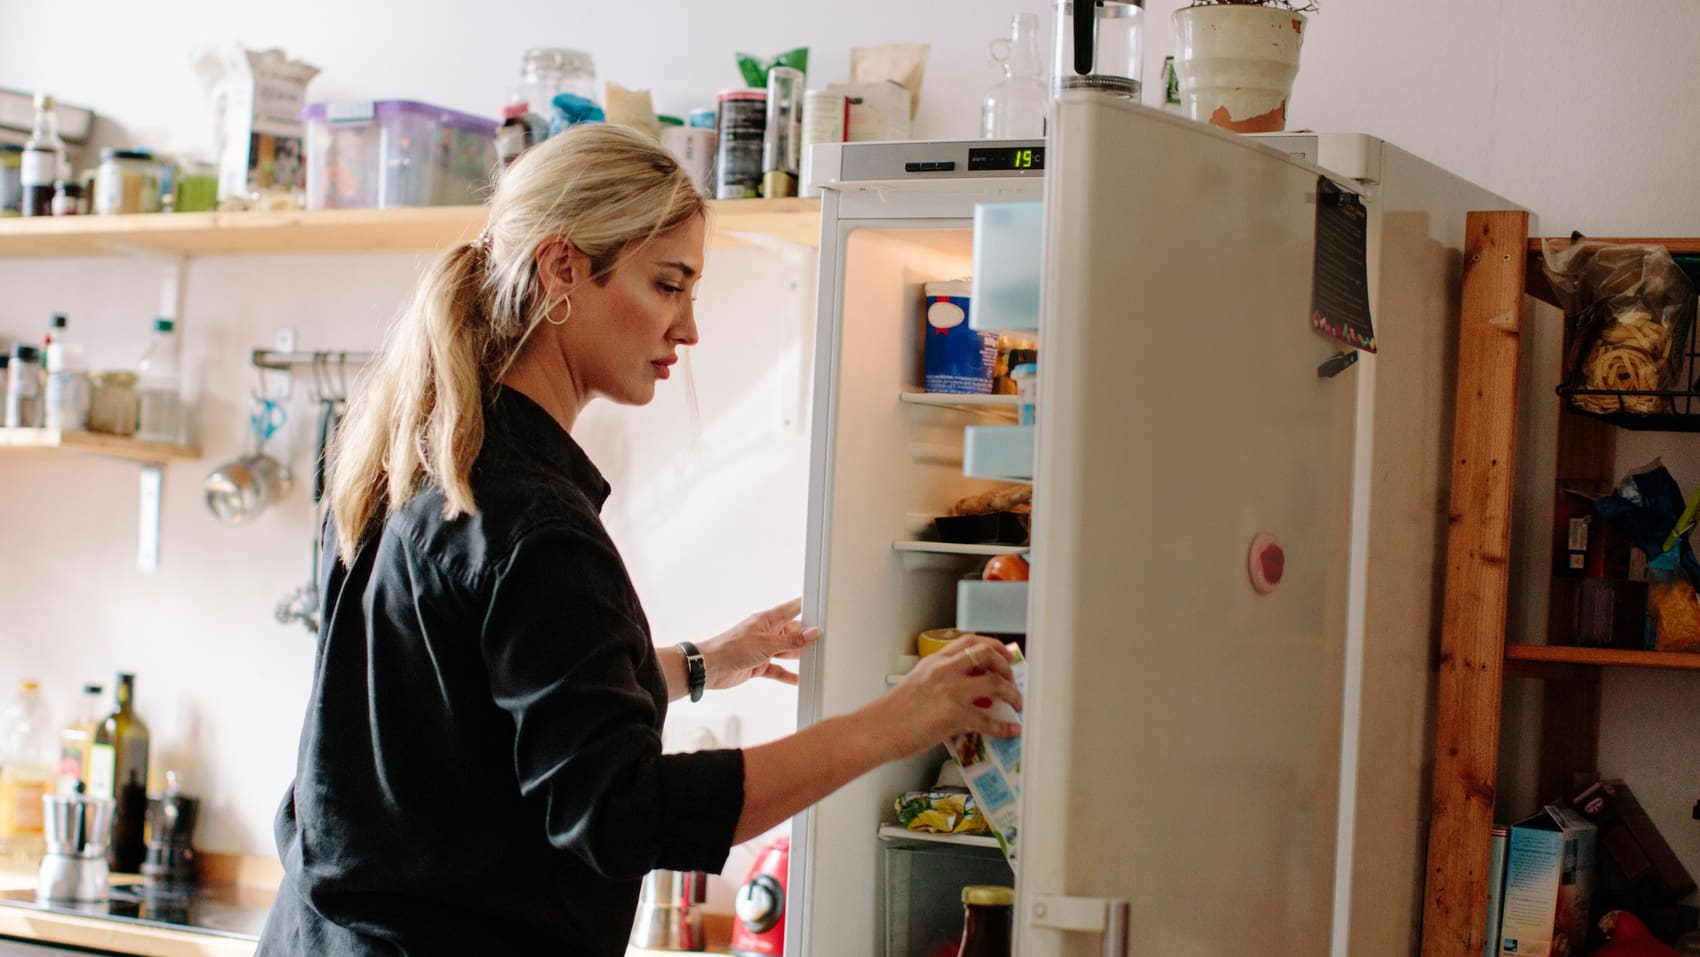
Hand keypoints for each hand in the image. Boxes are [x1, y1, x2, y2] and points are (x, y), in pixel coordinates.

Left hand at [699, 598, 821, 689]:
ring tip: (816, 659)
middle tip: (825, 640)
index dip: (807, 606)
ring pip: (787, 651)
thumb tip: (812, 632)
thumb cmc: (731, 648)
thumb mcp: (767, 643)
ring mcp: (763, 649)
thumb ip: (792, 640)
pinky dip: (787, 674)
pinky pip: (777, 669)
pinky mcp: (758, 665)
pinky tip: (797, 679)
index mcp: (767, 620)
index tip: (822, 607)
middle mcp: (766, 633)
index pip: (792, 609)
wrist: (710, 667)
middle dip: (807, 636)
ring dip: (798, 656)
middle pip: (793, 632)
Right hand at [860, 634, 1022, 761]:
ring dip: (1012, 693)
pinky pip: (987, 720)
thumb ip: (941, 681)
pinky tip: (1012, 731)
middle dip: (1007, 666)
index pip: (970, 641)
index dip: (993, 646)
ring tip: (1018, 703)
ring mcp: (949, 691)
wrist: (876, 730)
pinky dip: (1004, 727)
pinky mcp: (952, 715)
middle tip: (1013, 680)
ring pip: (994, 682)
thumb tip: (969, 692)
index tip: (1004, 655)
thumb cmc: (892, 713)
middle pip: (987, 654)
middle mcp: (943, 670)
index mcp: (934, 662)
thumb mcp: (917, 684)